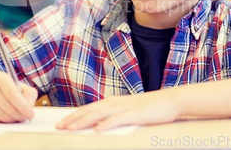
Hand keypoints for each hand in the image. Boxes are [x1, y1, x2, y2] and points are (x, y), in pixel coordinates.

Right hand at [0, 72, 37, 122]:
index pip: (12, 94)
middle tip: (26, 117)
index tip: (31, 114)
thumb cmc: (8, 87)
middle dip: (20, 115)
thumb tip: (30, 105)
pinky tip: (9, 116)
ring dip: (13, 119)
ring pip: (2, 116)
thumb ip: (29, 93)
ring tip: (19, 117)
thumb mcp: (20, 85)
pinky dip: (4, 121)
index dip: (23, 106)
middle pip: (8, 107)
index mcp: (0, 78)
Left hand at [56, 88, 180, 130]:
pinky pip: (118, 119)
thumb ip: (115, 115)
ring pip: (100, 114)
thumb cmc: (150, 107)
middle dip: (73, 119)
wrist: (171, 100)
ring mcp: (125, 107)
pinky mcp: (135, 113)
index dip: (74, 115)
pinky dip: (107, 123)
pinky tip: (98, 129)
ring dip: (84, 121)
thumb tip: (100, 124)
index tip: (62, 123)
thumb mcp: (129, 110)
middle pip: (90, 110)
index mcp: (113, 102)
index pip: (89, 109)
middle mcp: (116, 102)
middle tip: (59, 126)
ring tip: (71, 127)